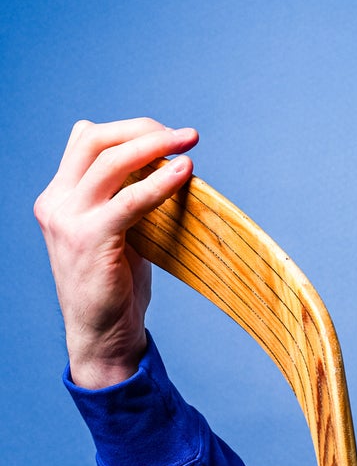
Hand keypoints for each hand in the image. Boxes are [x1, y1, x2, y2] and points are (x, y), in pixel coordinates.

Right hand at [34, 118, 198, 387]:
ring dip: (155, 146)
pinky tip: (185, 173)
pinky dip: (160, 182)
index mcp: (59, 197)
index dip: (127, 131)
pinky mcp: (90, 238)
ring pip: (110, 162)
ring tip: (190, 142)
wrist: (102, 335)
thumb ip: (128, 202)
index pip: (86, 142)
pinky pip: (130, 200)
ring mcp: (68, 219)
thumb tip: (169, 169)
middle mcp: (56, 202)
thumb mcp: (118, 235)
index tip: (166, 136)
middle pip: (95, 141)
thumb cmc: (116, 288)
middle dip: (142, 130)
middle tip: (185, 134)